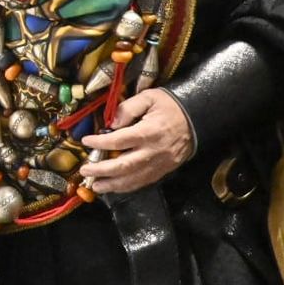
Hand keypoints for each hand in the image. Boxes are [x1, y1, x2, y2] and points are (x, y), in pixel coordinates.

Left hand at [79, 88, 193, 193]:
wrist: (198, 119)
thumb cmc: (170, 106)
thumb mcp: (149, 97)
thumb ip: (128, 108)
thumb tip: (111, 123)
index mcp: (148, 132)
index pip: (119, 141)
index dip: (100, 143)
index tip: (86, 141)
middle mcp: (153, 152)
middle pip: (124, 166)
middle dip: (101, 170)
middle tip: (85, 169)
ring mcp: (160, 164)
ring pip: (133, 179)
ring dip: (112, 185)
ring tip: (95, 185)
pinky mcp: (164, 171)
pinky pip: (143, 182)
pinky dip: (127, 187)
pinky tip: (114, 187)